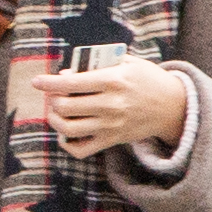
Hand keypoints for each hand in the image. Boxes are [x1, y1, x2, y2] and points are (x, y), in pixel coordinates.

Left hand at [44, 55, 189, 158]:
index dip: (49, 83)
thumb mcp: (129, 62)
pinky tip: (66, 133)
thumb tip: (69, 70)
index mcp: (113, 80)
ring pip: (68, 128)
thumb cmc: (148, 80)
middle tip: (53, 95)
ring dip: (55, 120)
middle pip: (65, 106)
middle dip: (52, 100)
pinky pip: (81, 149)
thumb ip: (100, 62)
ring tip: (56, 112)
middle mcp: (110, 104)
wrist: (174, 106)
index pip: (71, 83)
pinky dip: (67, 144)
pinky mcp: (112, 140)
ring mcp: (110, 125)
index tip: (37, 81)